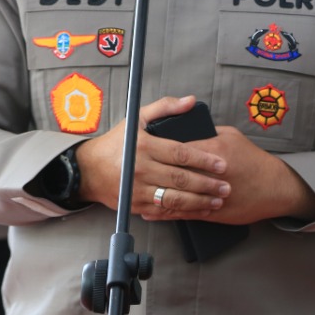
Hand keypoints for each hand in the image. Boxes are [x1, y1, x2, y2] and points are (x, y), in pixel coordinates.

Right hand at [76, 95, 229, 215]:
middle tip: (226, 186)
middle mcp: (141, 169)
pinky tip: (198, 210)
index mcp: (144, 146)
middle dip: (207, 184)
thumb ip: (165, 108)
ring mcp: (138, 190)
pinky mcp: (136, 205)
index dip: (203, 160)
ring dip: (199, 201)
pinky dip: (183, 212)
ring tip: (217, 200)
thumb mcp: (137, 119)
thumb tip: (190, 101)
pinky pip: (163, 210)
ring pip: (175, 198)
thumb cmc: (116, 143)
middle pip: (181, 178)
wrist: (89, 170)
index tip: (221, 164)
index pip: (180, 153)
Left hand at [142, 126, 314, 225]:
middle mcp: (210, 174)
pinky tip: (149, 211)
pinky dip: (164, 213)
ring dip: (153, 195)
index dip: (160, 150)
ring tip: (133, 193)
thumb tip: (186, 128)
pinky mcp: (212, 213)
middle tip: (131, 170)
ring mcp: (210, 195)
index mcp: (215, 150)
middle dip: (152, 172)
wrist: (274, 188)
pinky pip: (183, 214)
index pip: (180, 148)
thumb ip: (207, 131)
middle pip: (174, 172)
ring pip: (175, 195)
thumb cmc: (254, 160)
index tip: (143, 149)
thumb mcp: (232, 135)